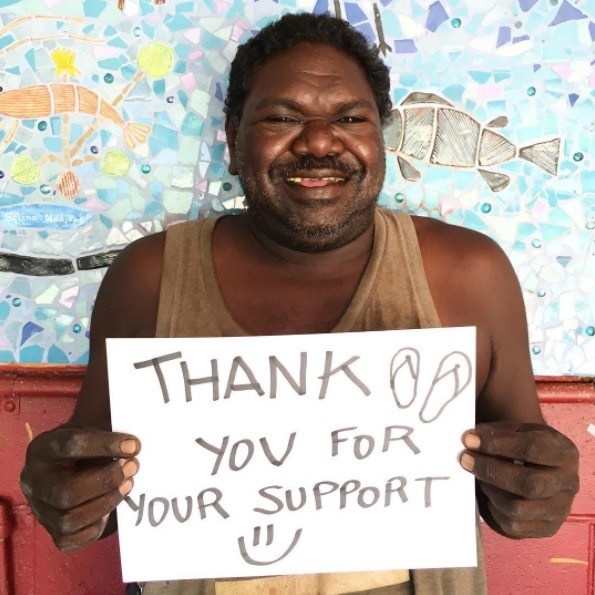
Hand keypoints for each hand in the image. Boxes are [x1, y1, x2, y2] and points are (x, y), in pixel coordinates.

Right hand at [20, 427, 139, 551]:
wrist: (73, 468)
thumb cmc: (88, 446)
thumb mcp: (94, 428)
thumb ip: (110, 427)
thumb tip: (134, 435)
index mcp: (43, 449)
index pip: (70, 446)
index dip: (105, 445)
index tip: (134, 445)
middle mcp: (34, 481)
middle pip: (66, 492)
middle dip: (105, 481)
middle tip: (133, 467)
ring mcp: (40, 510)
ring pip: (68, 520)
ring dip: (106, 503)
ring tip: (128, 485)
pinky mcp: (52, 533)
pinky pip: (72, 540)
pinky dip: (96, 527)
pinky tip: (111, 507)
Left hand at [460, 421, 578, 537]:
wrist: (545, 471)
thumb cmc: (527, 448)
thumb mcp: (519, 431)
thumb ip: (497, 433)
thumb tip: (471, 439)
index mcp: (564, 453)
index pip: (532, 449)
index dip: (498, 444)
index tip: (470, 440)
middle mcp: (568, 483)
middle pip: (528, 483)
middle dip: (491, 470)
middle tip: (466, 459)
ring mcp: (560, 509)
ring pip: (518, 508)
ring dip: (490, 490)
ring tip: (479, 477)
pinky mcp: (546, 528)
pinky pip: (514, 525)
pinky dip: (494, 509)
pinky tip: (490, 495)